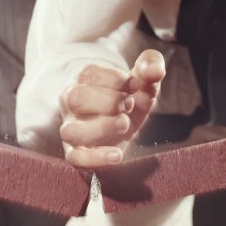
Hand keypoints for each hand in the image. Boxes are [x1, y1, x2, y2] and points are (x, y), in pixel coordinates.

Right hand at [59, 49, 164, 167]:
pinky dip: (96, 158)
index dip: (116, 80)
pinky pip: (75, 158)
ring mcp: (71, 129)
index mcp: (84, 80)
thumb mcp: (142, 81)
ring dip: (101, 128)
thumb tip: (154, 70)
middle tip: (129, 105)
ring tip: (125, 124)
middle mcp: (71, 103)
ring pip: (71, 131)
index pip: (89, 74)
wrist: (122, 127)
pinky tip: (118, 155)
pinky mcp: (76, 152)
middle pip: (75, 99)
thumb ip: (150, 67)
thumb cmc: (129, 99)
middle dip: (108, 102)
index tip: (135, 86)